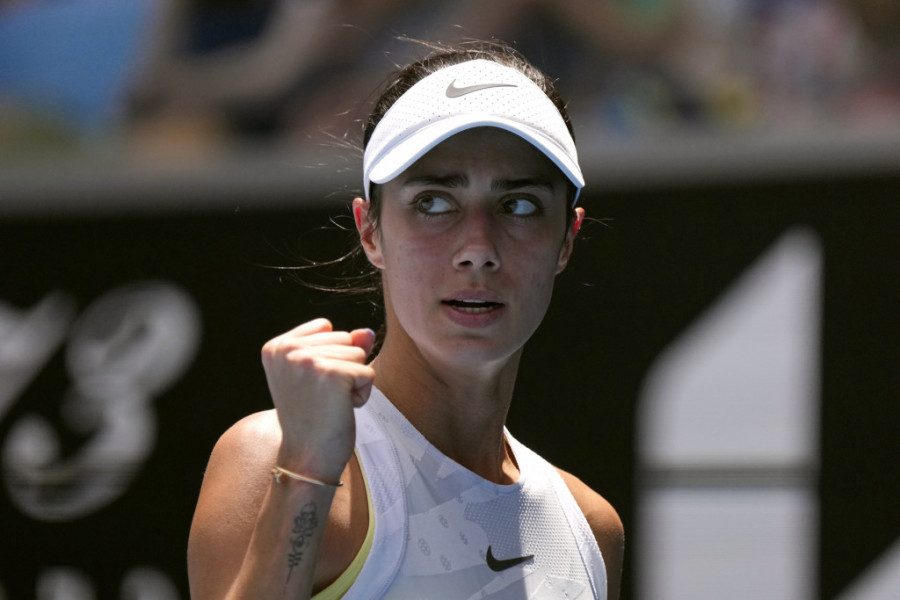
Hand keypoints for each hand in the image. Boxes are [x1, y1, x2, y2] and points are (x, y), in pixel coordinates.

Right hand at [260, 318, 375, 481]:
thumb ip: (342, 346)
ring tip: (329, 403)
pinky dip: (361, 395)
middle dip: (342, 368)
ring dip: (353, 381)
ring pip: (358, 354)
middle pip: (344, 338)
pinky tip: (340, 410)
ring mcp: (308, 360)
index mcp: (276, 346)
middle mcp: (287, 349)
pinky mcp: (332, 374)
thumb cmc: (313, 418)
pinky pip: (368, 373)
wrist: (306, 458)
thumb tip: (367, 332)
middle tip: (321, 398)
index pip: (326, 327)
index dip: (329, 357)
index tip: (311, 385)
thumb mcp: (320, 374)